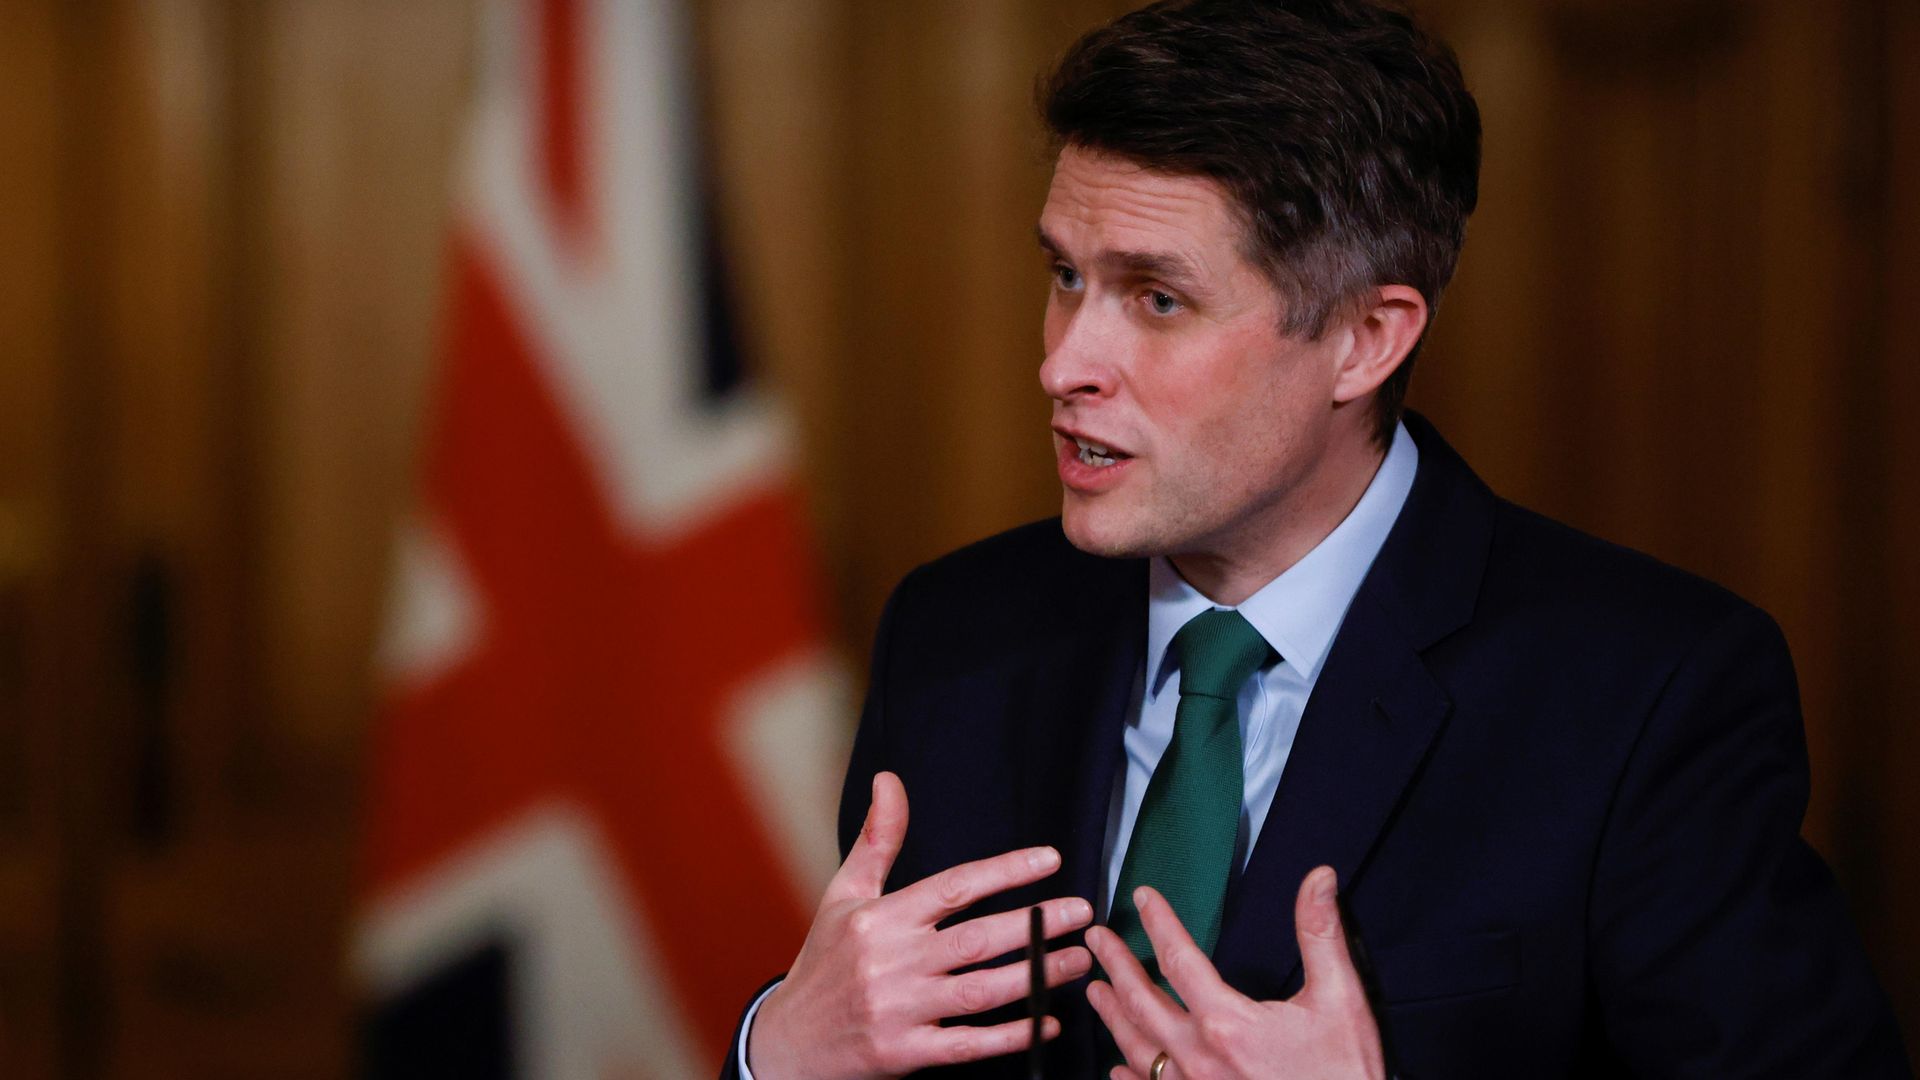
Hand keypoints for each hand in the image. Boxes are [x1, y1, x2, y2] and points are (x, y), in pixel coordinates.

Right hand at [748, 771, 1095, 1078]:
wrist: (788, 1039)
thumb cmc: (824, 961)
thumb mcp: (844, 895)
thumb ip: (878, 840)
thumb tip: (889, 780)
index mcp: (881, 918)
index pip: (954, 887)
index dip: (1005, 872)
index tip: (1050, 859)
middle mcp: (892, 961)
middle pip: (978, 939)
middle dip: (1036, 923)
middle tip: (1082, 912)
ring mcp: (899, 1010)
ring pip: (982, 991)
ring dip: (1036, 976)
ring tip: (1078, 962)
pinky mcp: (904, 1053)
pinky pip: (969, 1044)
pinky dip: (1012, 1035)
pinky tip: (1046, 1021)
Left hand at [1084, 867, 1384, 1079]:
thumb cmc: (1345, 1074)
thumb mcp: (1340, 999)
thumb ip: (1321, 934)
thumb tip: (1319, 879)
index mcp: (1228, 1024)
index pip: (1179, 959)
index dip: (1158, 923)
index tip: (1142, 898)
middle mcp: (1200, 1059)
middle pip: (1142, 1003)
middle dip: (1115, 966)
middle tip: (1096, 940)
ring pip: (1138, 1049)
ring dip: (1113, 1016)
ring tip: (1096, 991)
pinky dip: (1128, 1076)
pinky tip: (1119, 1066)